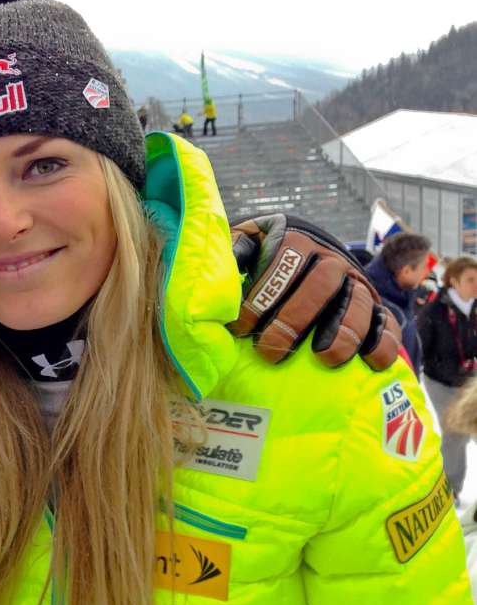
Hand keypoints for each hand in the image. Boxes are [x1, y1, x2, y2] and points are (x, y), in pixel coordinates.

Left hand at [229, 214, 401, 369]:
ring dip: (342, 333)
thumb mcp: (246, 244)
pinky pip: (386, 322)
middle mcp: (329, 259)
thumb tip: (216, 267)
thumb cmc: (265, 256)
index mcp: (295, 242)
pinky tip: (370, 362)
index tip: (239, 329)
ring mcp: (355, 282)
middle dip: (293, 321)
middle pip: (319, 286)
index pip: (280, 267)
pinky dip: (383, 342)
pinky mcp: (374, 305)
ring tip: (323, 359)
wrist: (309, 250)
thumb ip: (232, 251)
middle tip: (270, 351)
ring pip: (356, 303)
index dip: (259, 300)